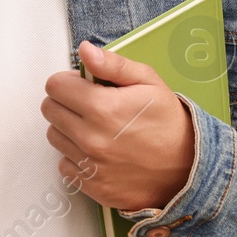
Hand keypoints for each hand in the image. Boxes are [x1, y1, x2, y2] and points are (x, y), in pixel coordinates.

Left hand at [41, 40, 194, 212]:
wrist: (187, 168)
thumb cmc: (167, 122)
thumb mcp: (148, 82)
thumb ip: (112, 65)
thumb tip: (84, 50)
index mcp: (102, 107)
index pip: (54, 86)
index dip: (68, 81)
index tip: (83, 86)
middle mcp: (91, 138)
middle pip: (49, 110)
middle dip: (65, 102)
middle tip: (90, 105)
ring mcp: (90, 165)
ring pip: (54, 136)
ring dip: (68, 129)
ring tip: (96, 128)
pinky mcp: (91, 186)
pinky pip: (64, 164)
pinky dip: (75, 156)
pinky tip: (98, 151)